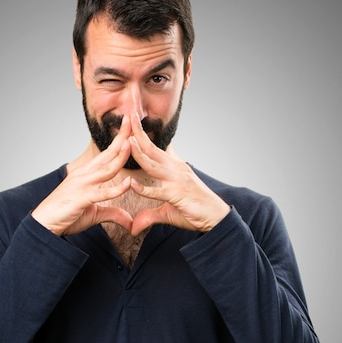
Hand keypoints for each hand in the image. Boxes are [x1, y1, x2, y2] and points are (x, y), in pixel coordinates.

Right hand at [32, 116, 134, 235]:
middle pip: (108, 154)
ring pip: (107, 169)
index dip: (119, 140)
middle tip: (132, 119)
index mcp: (87, 174)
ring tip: (133, 141)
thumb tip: (129, 220)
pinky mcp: (81, 198)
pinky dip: (116, 189)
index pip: (107, 154)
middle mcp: (85, 174)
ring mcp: (82, 184)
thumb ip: (113, 213)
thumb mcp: (94, 214)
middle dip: (121, 137)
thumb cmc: (66, 215)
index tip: (130, 127)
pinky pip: (102, 192)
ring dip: (121, 155)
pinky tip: (128, 183)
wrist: (44, 224)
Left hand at [127, 113, 230, 234]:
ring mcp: (177, 180)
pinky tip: (132, 185)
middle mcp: (175, 169)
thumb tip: (134, 227)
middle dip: (138, 133)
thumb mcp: (167, 212)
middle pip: (152, 149)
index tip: (131, 122)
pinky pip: (157, 191)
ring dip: (138, 153)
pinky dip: (144, 189)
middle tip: (127, 115)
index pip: (154, 148)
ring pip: (153, 165)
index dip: (142, 135)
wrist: (216, 217)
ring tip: (125, 141)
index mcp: (174, 167)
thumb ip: (149, 216)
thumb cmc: (194, 211)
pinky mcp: (177, 195)